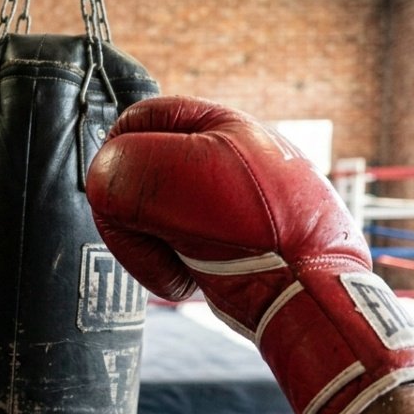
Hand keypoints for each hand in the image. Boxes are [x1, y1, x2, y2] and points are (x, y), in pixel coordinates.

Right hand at [86, 96, 413, 413]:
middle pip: (138, 175)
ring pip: (151, 217)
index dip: (116, 153)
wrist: (308, 294)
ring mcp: (224, 207)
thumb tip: (105, 185)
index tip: (113, 189)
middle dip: (133, 211)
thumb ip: (122, 169)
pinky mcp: (223, 246)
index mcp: (220, 125)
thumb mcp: (177, 181)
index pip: (137, 119)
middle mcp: (223, 161)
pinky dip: (170, 267)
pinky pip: (174, 250)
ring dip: (150, 245)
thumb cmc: (254, 230)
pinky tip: (191, 276)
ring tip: (180, 261)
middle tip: (150, 234)